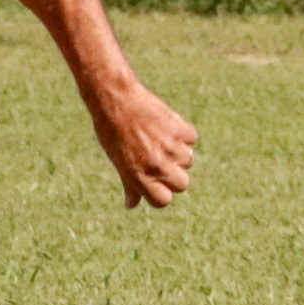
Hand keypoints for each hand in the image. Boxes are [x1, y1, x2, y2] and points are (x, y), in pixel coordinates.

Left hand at [89, 81, 195, 208]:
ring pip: (189, 161)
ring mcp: (171, 148)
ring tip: (159, 139)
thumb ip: (129, 184)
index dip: (160, 193)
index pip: (164, 200)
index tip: (154, 182)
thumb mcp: (117, 160)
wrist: (116, 99)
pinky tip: (166, 126)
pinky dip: (183, 134)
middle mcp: (158, 165)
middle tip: (158, 160)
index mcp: (140, 176)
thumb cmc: (111, 131)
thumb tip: (131, 205)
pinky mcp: (180, 129)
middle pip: (182, 184)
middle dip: (174, 175)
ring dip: (178, 153)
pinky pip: (191, 139)